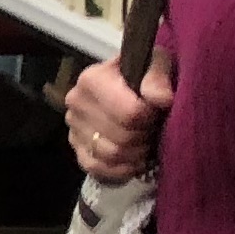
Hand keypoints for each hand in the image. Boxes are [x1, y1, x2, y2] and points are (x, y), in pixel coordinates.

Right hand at [65, 48, 173, 182]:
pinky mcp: (76, 148)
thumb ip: (158, 77)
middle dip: (144, 138)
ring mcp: (73, 128)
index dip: (150, 118)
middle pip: (120, 138)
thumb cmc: (143, 74)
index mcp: (91, 79)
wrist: (129, 85)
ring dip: (135, 155)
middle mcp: (75, 102)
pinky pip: (96, 169)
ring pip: (110, 156)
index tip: (157, 112)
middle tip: (154, 129)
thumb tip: (161, 99)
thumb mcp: (157, 64)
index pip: (129, 114)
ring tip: (145, 142)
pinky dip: (120, 169)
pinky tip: (133, 159)